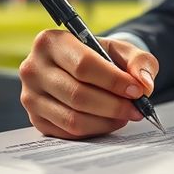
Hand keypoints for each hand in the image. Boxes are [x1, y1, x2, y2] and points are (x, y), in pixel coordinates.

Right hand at [19, 30, 158, 139]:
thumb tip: (144, 84)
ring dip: (106, 121)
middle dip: (113, 105)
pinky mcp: (36, 119)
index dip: (113, 81)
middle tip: (136, 109)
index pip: (83, 65)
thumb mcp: (122, 50)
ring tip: (125, 115)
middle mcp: (33, 68)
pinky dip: (94, 129)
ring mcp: (30, 96)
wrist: (81, 68)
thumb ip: (138, 61)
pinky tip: (109, 121)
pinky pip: (68, 132)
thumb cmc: (101, 56)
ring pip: (73, 117)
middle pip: (78, 94)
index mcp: (51, 41)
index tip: (136, 91)